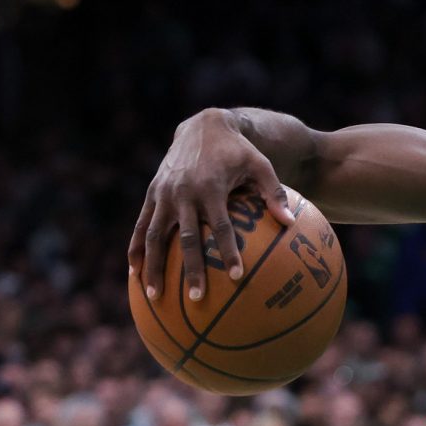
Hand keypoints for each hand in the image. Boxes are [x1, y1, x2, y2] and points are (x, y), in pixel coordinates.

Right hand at [129, 110, 297, 303]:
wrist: (202, 126)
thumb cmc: (238, 150)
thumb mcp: (261, 165)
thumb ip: (274, 193)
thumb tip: (290, 223)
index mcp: (211, 187)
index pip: (220, 226)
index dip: (229, 251)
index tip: (238, 276)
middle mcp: (184, 192)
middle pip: (186, 238)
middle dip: (191, 269)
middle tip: (196, 298)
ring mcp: (163, 194)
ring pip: (154, 236)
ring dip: (153, 267)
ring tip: (154, 296)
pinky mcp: (152, 194)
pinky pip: (141, 225)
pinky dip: (136, 248)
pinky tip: (134, 273)